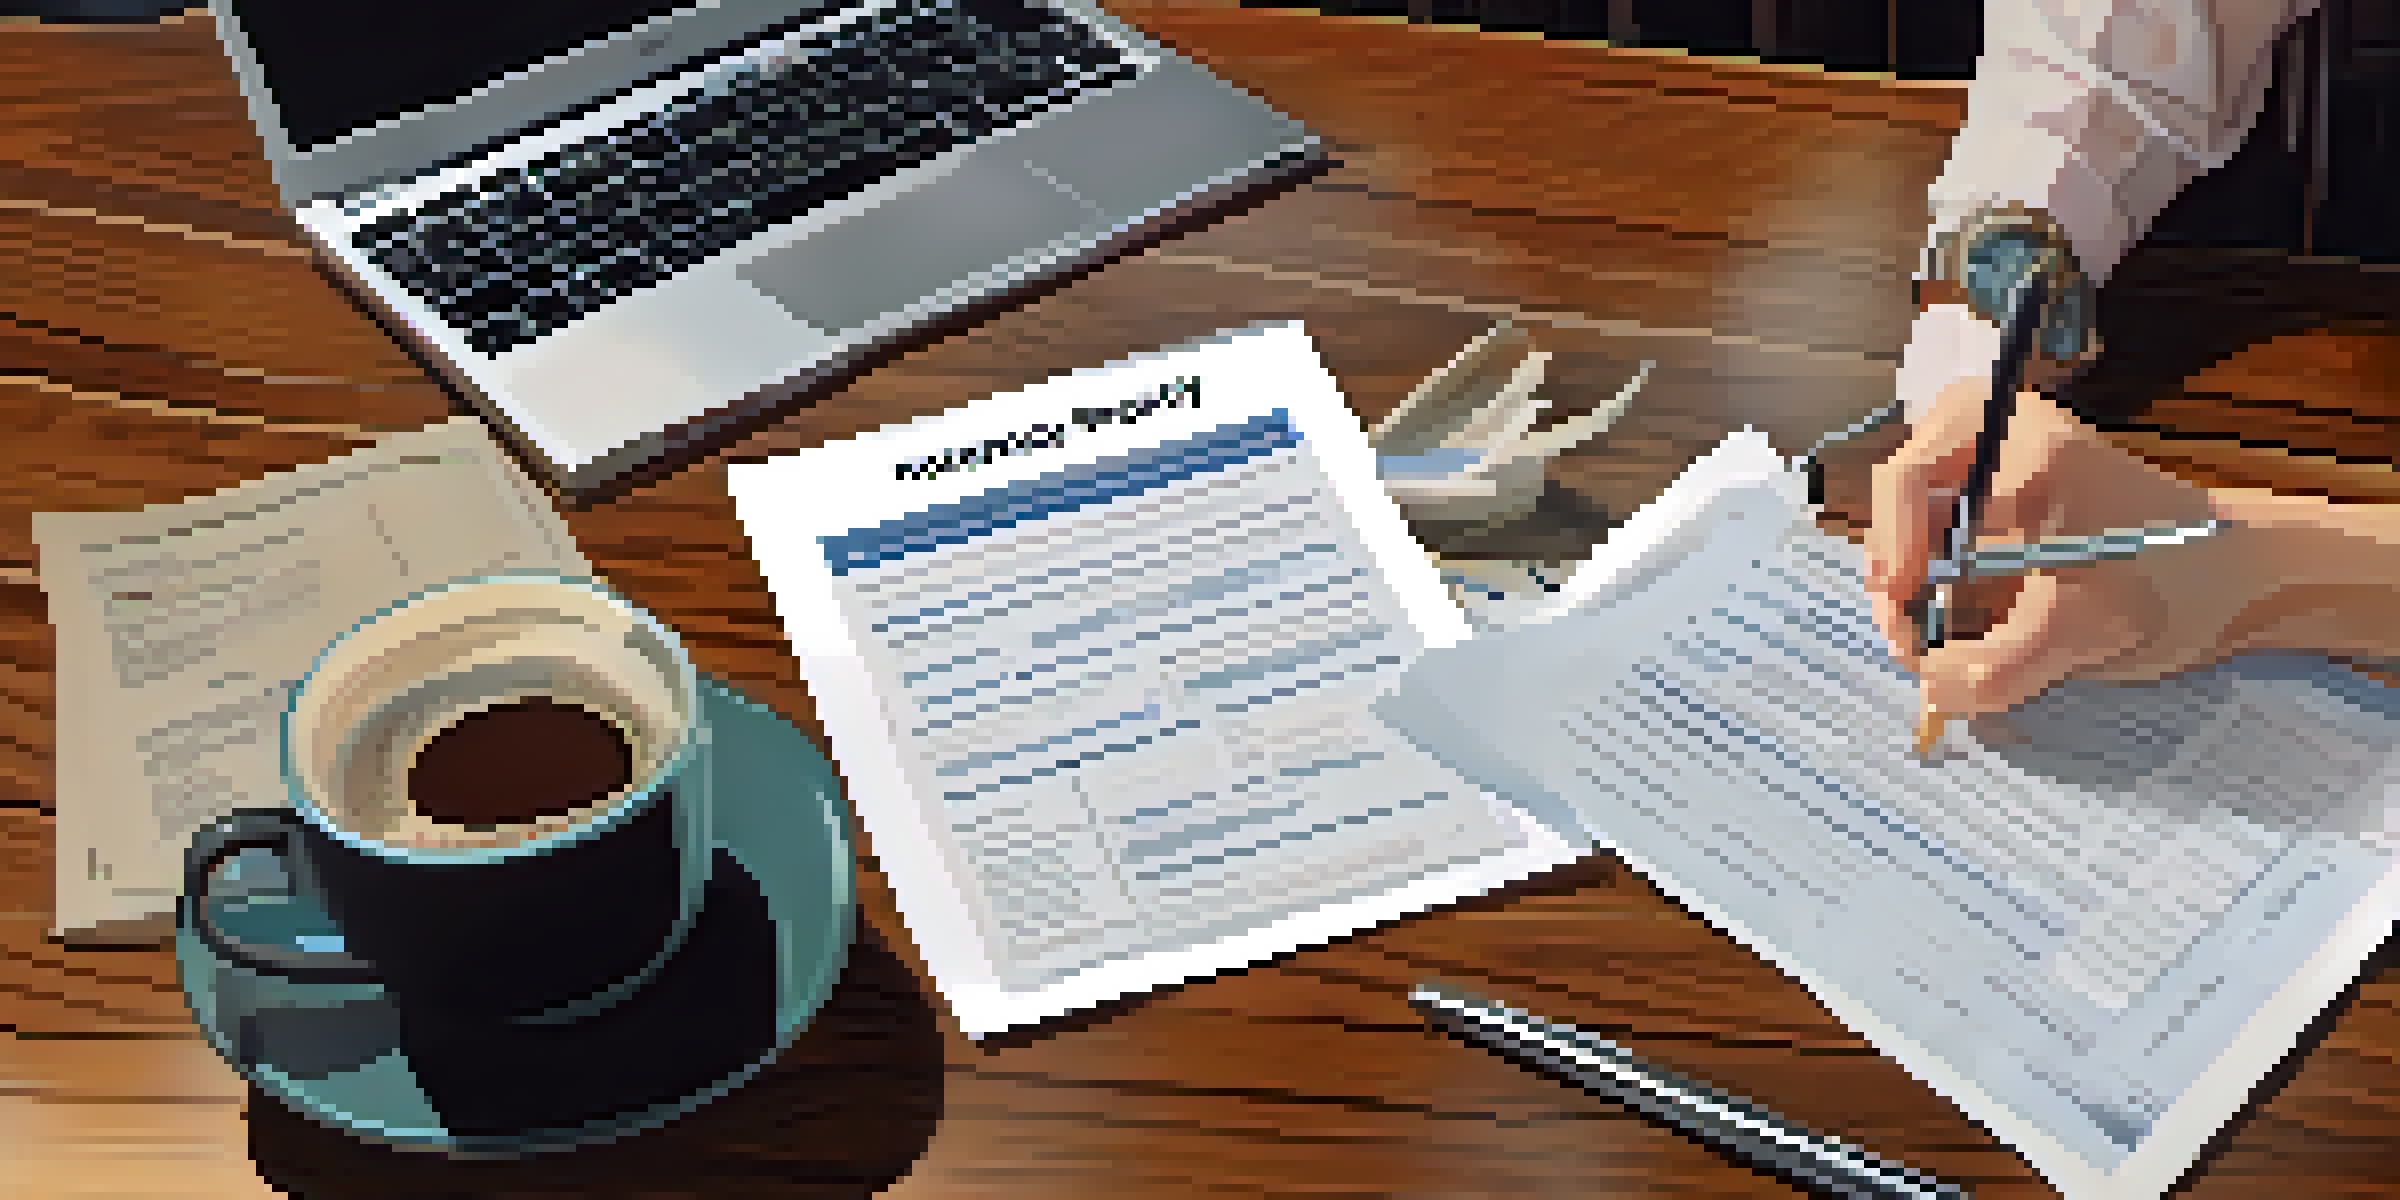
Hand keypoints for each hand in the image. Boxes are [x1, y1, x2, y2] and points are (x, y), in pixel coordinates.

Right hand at [1864, 370, 2270, 719]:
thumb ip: (1994, 668)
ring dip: (1915, 586)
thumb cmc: (2168, 587)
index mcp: (2020, 442)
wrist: (2234, 578)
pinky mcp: (2001, 491)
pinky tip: (1956, 627)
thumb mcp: (2078, 633)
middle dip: (1899, 576)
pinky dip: (1937, 585)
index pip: (1908, 484)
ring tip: (1931, 643)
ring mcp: (1997, 457)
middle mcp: (1999, 432)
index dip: (1892, 554)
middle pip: (1900, 501)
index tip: (1904, 616)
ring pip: (1914, 522)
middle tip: (1910, 641)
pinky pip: (1940, 534)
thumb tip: (1928, 689)